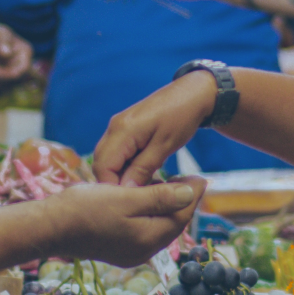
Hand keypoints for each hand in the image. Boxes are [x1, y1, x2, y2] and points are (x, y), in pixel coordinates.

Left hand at [0, 24, 32, 90]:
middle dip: (0, 78)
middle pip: (15, 81)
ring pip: (5, 88)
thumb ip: (2, 42)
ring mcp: (12, 76)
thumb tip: (7, 53)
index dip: (10, 74)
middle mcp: (21, 66)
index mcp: (25, 53)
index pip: (24, 69)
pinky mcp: (1, 84)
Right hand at [48, 178, 206, 265]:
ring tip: (168, 182)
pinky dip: (149, 213)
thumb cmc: (85, 208)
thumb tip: (191, 193)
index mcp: (148, 240)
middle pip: (172, 224)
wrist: (47, 227)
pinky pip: (143, 229)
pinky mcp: (116, 248)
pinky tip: (144, 198)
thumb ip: (161, 197)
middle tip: (190, 178)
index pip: (181, 216)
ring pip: (157, 226)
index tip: (202, 176)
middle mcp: (142, 251)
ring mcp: (128, 252)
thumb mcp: (127, 197)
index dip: (192, 195)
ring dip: (165, 206)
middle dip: (182, 201)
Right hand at [94, 72, 217, 186]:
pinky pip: (118, 152)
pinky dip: (126, 165)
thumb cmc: (182, 117)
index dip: (112, 187)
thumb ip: (144, 167)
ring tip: (140, 188)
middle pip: (101, 162)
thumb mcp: (165, 146)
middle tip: (134, 197)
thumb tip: (127, 189)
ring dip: (121, 174)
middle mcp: (115, 127)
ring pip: (109, 158)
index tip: (128, 202)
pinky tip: (142, 174)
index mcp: (123, 129)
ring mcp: (118, 126)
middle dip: (114, 182)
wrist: (191, 93)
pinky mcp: (125, 128)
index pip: (103, 166)